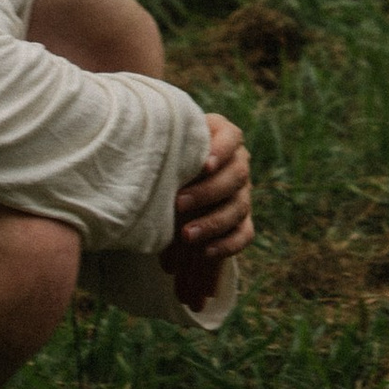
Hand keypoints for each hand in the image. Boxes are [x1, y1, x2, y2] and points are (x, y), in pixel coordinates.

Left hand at [171, 113, 252, 258]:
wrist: (168, 188)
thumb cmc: (163, 161)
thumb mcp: (164, 153)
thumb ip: (163, 156)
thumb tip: (145, 169)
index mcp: (222, 138)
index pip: (232, 137)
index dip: (222, 150)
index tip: (204, 165)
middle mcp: (237, 165)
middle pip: (237, 175)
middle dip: (208, 192)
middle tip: (179, 204)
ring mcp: (242, 194)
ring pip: (238, 207)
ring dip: (213, 223)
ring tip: (186, 235)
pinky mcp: (242, 222)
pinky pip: (244, 234)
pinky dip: (227, 244)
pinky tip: (205, 251)